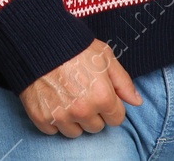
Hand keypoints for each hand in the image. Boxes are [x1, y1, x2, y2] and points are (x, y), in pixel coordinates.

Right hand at [18, 39, 142, 136]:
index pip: (116, 119)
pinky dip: (53, 119)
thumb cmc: (73, 46)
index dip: (109, 105)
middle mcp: (83, 111)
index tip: (99, 93)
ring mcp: (61, 116)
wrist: (36, 41)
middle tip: (81, 92)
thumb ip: (123, 81)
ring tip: (66, 97)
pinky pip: (53, 130)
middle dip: (92, 113)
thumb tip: (137, 102)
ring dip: (73, 119)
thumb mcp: (105, 56)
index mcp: (103, 97)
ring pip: (76, 132)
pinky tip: (52, 100)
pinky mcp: (42, 118)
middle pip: (96, 127)